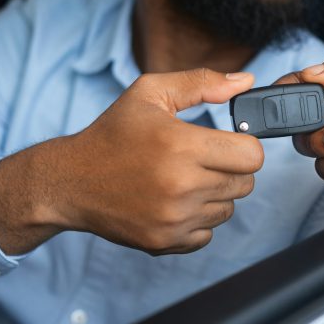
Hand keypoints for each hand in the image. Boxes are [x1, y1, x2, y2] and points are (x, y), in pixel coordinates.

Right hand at [0, 68, 263, 254]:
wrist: (70, 182)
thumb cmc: (112, 134)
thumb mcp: (151, 93)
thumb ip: (202, 82)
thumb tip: (246, 82)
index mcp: (182, 145)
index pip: (252, 156)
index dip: (243, 146)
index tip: (225, 143)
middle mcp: (181, 186)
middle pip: (245, 183)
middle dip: (229, 169)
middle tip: (200, 160)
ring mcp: (174, 218)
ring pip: (229, 209)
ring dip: (214, 195)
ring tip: (183, 179)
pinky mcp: (166, 241)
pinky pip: (208, 233)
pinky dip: (197, 219)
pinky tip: (174, 202)